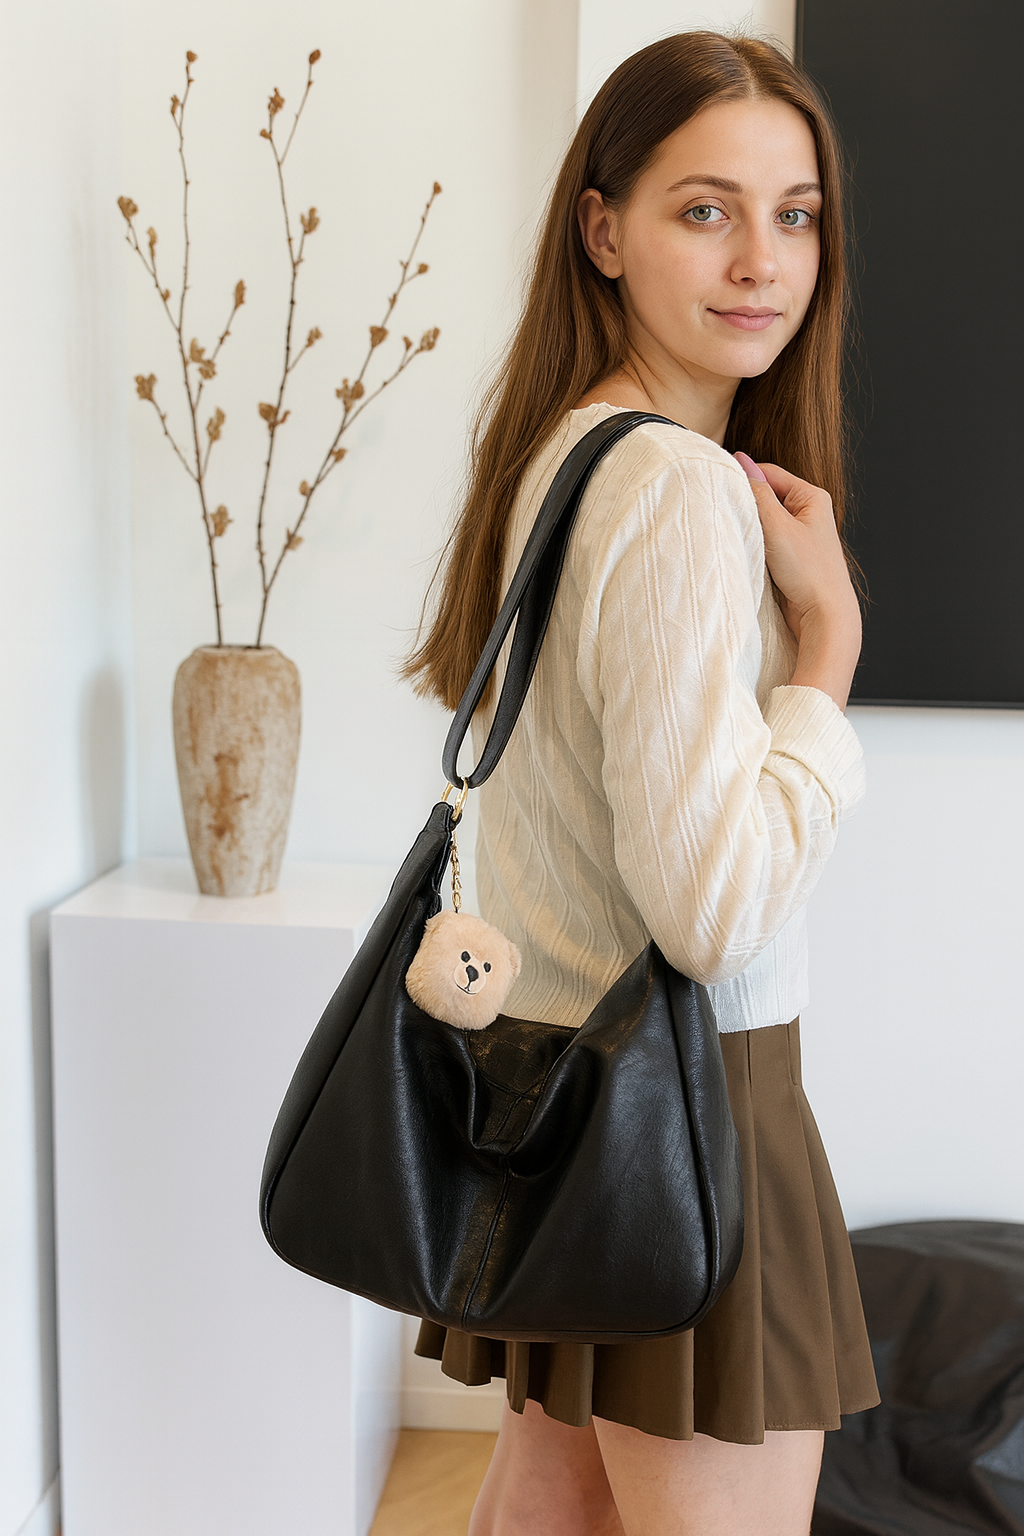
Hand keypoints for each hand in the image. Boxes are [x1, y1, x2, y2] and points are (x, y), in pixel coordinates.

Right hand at [735, 453, 861, 708]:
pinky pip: (765, 541)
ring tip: (735, 533)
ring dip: (748, 526)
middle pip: (766, 496)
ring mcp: (799, 536)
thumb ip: (757, 492)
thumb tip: (740, 460)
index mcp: (812, 497)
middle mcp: (808, 513)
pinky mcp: (791, 558)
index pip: (769, 473)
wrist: (825, 616)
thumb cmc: (809, 572)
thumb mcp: (777, 525)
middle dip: (745, 504)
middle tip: (723, 511)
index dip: (743, 478)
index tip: (718, 485)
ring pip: (763, 520)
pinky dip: (753, 544)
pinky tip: (744, 551)